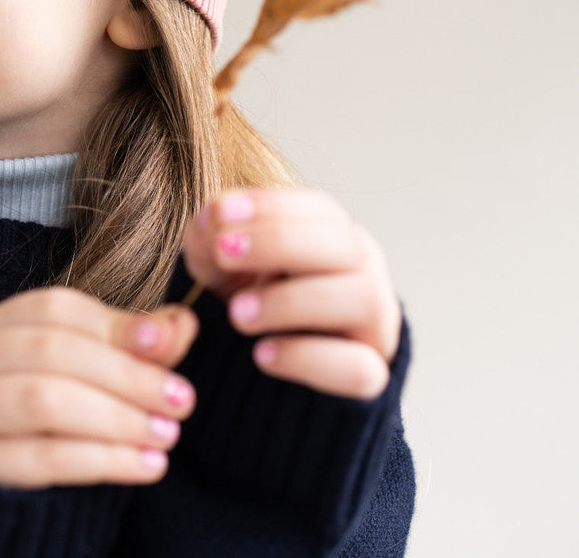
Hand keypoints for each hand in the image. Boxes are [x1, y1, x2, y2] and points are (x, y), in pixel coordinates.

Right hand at [0, 287, 197, 488]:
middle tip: (180, 400)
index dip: (115, 325)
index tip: (170, 343)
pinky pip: (38, 460)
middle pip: (50, 351)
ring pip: (41, 402)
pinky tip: (144, 465)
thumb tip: (180, 324)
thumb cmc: (35, 406)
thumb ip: (127, 344)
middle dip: (124, 375)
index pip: (54, 308)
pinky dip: (100, 461)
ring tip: (166, 435)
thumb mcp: (77, 367)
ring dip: (115, 419)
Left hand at [184, 188, 401, 399]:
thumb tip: (211, 215)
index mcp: (333, 237)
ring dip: (294, 300)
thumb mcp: (220, 268)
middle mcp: (364, 273)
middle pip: (345, 243)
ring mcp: (375, 326)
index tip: (221, 211)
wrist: (263, 376)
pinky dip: (308, 357)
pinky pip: (359, 367)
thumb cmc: (248, 301)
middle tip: (223, 251)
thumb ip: (209, 239)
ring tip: (238, 313)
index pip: (320, 208)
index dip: (272, 206)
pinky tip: (262, 354)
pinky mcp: (371, 377)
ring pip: (364, 299)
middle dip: (279, 241)